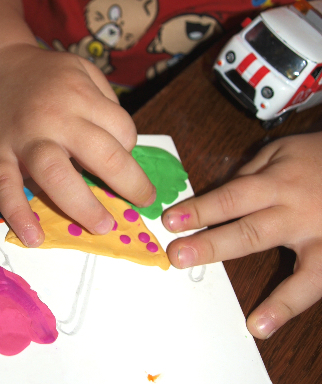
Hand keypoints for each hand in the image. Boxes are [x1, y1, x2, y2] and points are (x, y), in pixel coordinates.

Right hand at [0, 43, 154, 247]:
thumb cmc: (42, 73)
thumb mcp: (81, 69)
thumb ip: (104, 100)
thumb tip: (125, 144)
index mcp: (80, 96)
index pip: (121, 131)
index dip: (130, 149)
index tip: (121, 158)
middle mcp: (55, 118)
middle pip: (100, 154)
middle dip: (129, 183)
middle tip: (142, 202)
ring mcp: (23, 138)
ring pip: (56, 174)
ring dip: (83, 205)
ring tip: (103, 226)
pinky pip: (4, 187)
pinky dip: (18, 213)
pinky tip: (34, 236)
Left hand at [161, 132, 321, 338]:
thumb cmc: (317, 157)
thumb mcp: (281, 152)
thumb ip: (250, 173)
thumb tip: (219, 196)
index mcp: (277, 183)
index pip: (231, 197)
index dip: (199, 209)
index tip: (170, 221)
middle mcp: (295, 212)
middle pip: (249, 231)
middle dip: (211, 245)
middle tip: (177, 255)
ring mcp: (317, 236)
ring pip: (293, 270)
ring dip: (265, 294)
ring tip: (240, 316)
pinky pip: (312, 284)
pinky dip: (287, 306)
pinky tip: (263, 325)